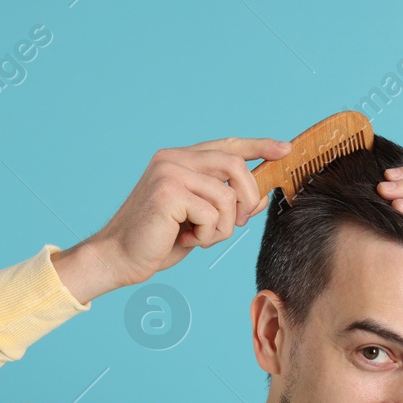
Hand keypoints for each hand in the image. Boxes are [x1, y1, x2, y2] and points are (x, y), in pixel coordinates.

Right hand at [54, 136, 293, 299]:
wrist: (118, 257)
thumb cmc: (157, 241)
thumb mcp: (200, 219)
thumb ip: (226, 203)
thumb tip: (260, 196)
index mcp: (179, 159)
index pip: (227, 145)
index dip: (258, 146)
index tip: (284, 149)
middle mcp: (173, 159)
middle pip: (235, 165)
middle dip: (247, 197)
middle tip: (238, 222)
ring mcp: (169, 172)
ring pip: (227, 196)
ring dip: (222, 227)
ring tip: (199, 237)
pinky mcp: (168, 192)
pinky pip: (213, 214)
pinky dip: (208, 235)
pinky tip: (187, 239)